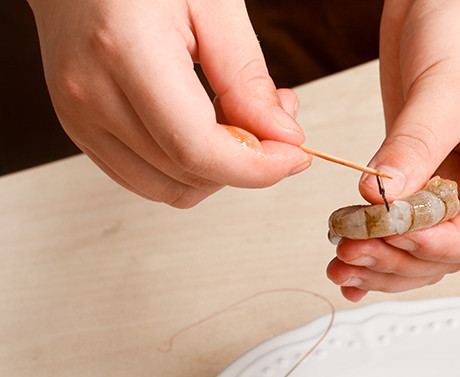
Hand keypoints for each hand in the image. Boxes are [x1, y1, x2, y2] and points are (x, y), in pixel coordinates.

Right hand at [26, 0, 309, 207]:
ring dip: (219, 170)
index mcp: (123, 49)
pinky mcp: (82, 130)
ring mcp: (79, 118)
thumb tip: (281, 137)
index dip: (256, 167)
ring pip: (169, 188)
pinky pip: (147, 179)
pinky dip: (189, 168)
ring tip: (240, 121)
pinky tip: (207, 129)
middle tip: (275, 121)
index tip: (293, 156)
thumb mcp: (213, 3)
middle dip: (247, 163)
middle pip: (187, 174)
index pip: (196, 148)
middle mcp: (90, 94)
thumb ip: (247, 78)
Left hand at [327, 0, 459, 300]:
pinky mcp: (417, 172)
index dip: (447, 243)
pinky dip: (372, 240)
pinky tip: (346, 256)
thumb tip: (380, 197)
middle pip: (450, 247)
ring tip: (342, 261)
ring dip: (382, 258)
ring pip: (420, 243)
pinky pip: (396, 220)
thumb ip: (415, 147)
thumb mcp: (449, 90)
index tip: (402, 237)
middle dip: (402, 256)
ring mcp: (452, 182)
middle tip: (356, 251)